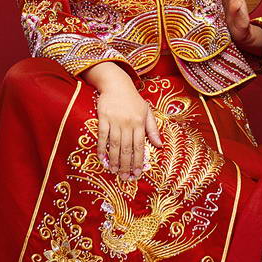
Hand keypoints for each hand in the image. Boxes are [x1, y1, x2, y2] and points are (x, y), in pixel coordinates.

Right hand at [82, 62, 161, 178]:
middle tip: (125, 178)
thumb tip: (160, 146)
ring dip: (115, 160)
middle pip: (127, 148)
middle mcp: (128, 123)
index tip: (137, 173)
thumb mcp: (147, 112)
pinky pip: (102, 136)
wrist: (116, 83)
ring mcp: (115, 121)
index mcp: (140, 122)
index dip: (138, 161)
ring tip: (115, 172)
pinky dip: (101, 149)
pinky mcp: (103, 118)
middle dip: (127, 165)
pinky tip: (102, 159)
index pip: (140, 146)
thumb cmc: (133, 99)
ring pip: (115, 145)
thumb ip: (153, 129)